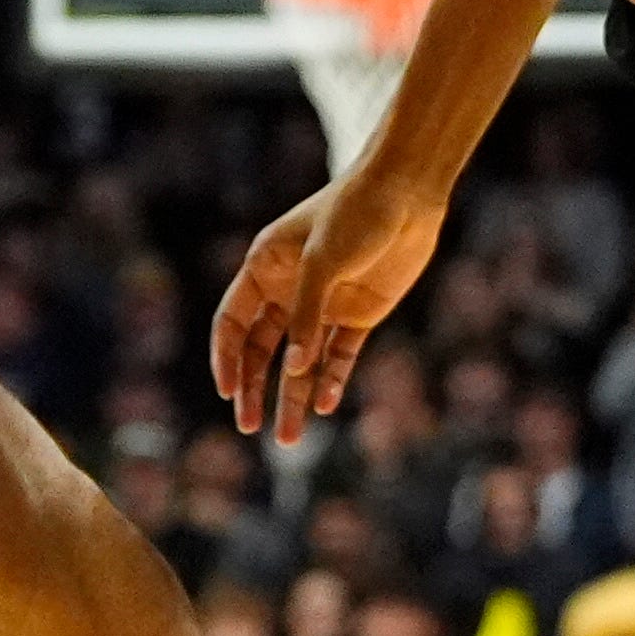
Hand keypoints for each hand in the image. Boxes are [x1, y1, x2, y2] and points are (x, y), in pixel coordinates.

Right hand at [212, 170, 450, 445]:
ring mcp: (324, 306)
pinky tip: (325, 407)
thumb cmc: (356, 214)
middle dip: (253, 389)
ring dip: (292, 398)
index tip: (227, 392)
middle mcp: (289, 291)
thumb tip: (296, 368)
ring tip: (288, 439)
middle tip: (248, 426)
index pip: (233, 322)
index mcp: (265, 268)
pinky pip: (338, 357)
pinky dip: (330, 382)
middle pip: (261, 350)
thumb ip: (308, 313)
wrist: (408, 195)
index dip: (226, 358)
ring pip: (299, 363)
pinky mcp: (357, 317)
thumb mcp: (323, 260)